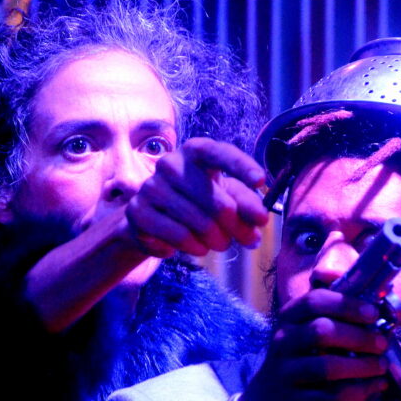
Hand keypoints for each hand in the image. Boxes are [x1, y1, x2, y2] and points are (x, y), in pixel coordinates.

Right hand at [125, 138, 268, 257]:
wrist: (155, 218)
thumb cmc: (199, 202)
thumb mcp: (226, 197)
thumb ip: (247, 204)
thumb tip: (260, 219)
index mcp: (194, 152)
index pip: (218, 152)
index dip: (240, 165)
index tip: (261, 181)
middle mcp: (170, 164)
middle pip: (214, 198)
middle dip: (236, 224)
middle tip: (248, 240)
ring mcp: (151, 187)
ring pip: (198, 221)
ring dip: (217, 239)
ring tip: (220, 243)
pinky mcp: (139, 212)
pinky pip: (178, 235)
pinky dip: (195, 247)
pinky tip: (199, 248)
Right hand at [235, 289, 390, 400]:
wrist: (272, 397)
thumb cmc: (303, 355)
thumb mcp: (307, 327)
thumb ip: (333, 308)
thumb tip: (368, 287)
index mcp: (289, 318)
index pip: (314, 301)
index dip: (347, 305)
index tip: (374, 314)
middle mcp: (282, 342)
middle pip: (321, 331)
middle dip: (359, 337)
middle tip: (382, 343)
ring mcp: (285, 373)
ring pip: (327, 367)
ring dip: (362, 366)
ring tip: (382, 366)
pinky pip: (332, 396)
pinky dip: (360, 391)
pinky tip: (375, 386)